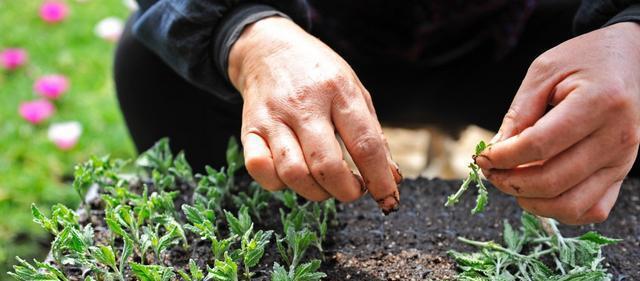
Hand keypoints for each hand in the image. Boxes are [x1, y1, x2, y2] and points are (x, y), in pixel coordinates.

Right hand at [228, 17, 400, 212]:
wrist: (269, 49)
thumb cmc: (319, 75)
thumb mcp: (355, 91)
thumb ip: (373, 135)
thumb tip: (392, 179)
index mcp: (338, 91)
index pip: (365, 144)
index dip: (380, 180)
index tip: (388, 199)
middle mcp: (304, 105)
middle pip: (327, 165)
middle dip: (346, 191)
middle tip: (353, 190)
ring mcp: (273, 117)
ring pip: (292, 173)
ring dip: (315, 192)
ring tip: (325, 185)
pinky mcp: (250, 129)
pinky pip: (259, 168)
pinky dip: (278, 183)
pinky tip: (292, 176)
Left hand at [476, 22, 639, 224]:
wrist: (630, 58)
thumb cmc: (584, 59)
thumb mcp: (544, 71)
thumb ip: (519, 113)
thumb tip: (494, 152)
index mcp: (599, 103)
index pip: (540, 146)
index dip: (504, 157)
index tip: (482, 156)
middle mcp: (617, 137)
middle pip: (552, 180)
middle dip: (510, 181)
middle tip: (491, 171)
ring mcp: (623, 160)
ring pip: (572, 204)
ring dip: (531, 201)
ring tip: (510, 182)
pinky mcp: (621, 173)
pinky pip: (592, 210)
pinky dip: (559, 210)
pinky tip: (537, 193)